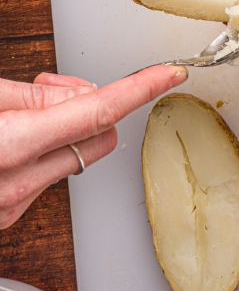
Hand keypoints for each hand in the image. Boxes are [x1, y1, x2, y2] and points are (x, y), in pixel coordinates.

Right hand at [0, 64, 187, 227]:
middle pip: (99, 139)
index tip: (170, 76)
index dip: (140, 90)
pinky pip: (47, 177)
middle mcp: (20, 182)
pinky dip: (40, 155)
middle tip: (47, 88)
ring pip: (74, 159)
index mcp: (11, 144)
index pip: (98, 112)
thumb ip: (29, 96)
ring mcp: (16, 203)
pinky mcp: (11, 214)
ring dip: (61, 132)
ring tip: (16, 117)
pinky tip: (9, 145)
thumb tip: (81, 95)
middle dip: (88, 108)